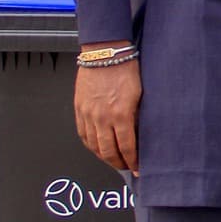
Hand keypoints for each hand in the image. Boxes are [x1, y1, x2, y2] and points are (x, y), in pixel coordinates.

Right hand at [75, 54, 141, 173]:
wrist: (105, 54)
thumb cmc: (126, 69)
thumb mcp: (141, 95)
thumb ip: (138, 117)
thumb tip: (139, 135)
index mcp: (121, 114)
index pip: (127, 147)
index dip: (133, 161)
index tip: (139, 167)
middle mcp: (102, 117)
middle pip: (109, 152)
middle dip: (119, 163)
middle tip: (128, 167)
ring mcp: (88, 114)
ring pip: (94, 146)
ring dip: (105, 157)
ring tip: (114, 161)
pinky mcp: (79, 110)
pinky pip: (83, 135)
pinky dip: (91, 146)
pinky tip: (98, 149)